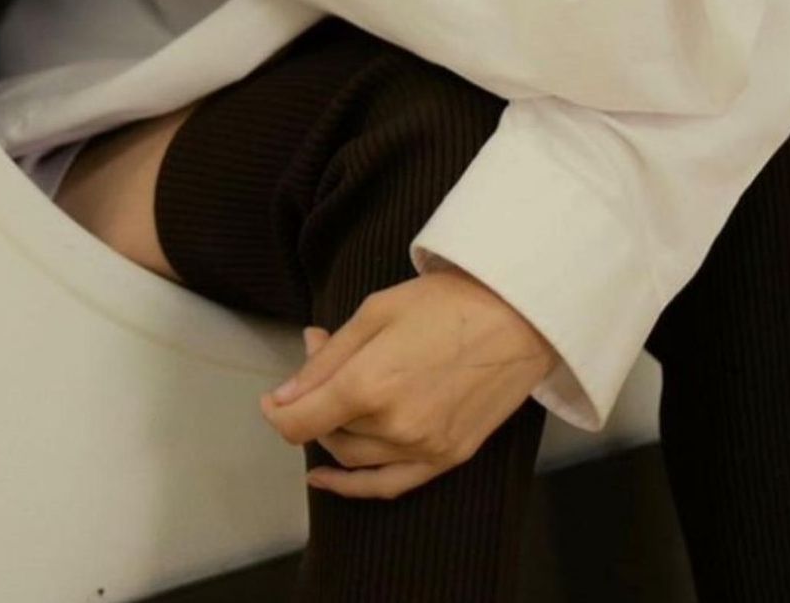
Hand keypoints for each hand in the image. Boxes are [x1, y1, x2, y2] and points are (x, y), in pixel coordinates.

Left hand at [257, 265, 556, 500]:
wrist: (516, 316)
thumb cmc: (446, 302)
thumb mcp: (375, 311)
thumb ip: (328, 357)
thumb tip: (286, 393)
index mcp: (370, 385)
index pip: (300, 421)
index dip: (277, 411)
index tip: (272, 398)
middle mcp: (393, 426)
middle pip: (328, 432)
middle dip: (313, 402)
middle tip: (321, 361)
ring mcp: (423, 448)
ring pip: (354, 457)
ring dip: (334, 433)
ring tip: (338, 396)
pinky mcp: (447, 458)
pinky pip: (388, 485)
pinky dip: (353, 486)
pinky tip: (327, 478)